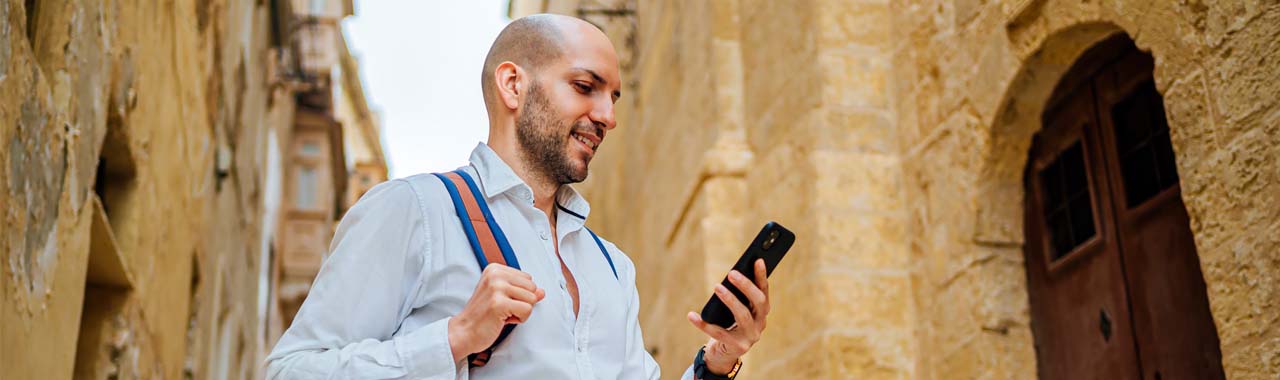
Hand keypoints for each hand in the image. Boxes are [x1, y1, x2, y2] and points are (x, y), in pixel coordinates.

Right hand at [448, 264, 545, 360]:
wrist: (464, 331)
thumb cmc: (483, 315)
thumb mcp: (503, 298)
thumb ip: (523, 292)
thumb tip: (542, 292)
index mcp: (495, 269)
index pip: (528, 279)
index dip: (519, 294)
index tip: (501, 301)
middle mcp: (495, 274)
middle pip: (532, 287)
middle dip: (522, 302)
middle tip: (502, 309)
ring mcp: (496, 288)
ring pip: (532, 299)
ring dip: (520, 312)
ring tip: (502, 314)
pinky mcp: (499, 303)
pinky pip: (527, 310)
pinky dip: (519, 319)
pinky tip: (502, 320)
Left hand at [687, 258, 770, 374]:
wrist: (724, 352)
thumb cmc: (729, 324)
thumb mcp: (734, 308)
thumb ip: (737, 295)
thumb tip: (731, 274)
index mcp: (762, 311)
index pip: (764, 291)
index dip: (762, 276)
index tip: (757, 260)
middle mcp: (760, 323)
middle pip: (758, 302)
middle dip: (746, 286)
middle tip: (732, 273)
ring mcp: (751, 336)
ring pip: (743, 316)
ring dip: (730, 300)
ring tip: (717, 287)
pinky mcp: (738, 347)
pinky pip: (719, 333)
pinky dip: (704, 324)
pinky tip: (692, 315)